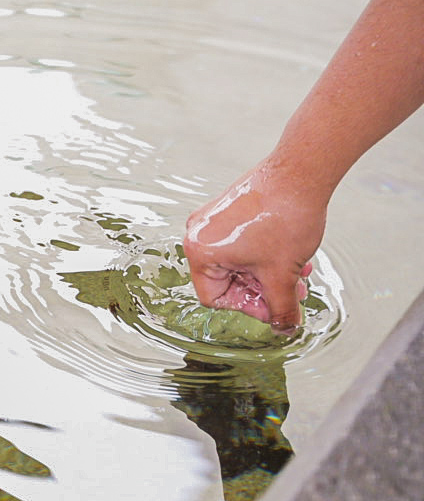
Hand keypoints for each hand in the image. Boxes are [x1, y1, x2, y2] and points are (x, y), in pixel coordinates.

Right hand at [183, 162, 324, 333]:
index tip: (274, 308)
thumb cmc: (286, 216)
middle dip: (262, 289)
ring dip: (267, 273)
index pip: (215, 298)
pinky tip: (290, 255)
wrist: (302, 171)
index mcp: (199, 252)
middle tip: (290, 293)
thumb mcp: (282, 274)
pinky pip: (241, 242)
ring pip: (239, 262)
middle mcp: (199, 234)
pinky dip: (265, 254)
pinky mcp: (229, 207)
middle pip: (227, 280)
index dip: (248, 308)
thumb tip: (284, 328)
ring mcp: (213, 218)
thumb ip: (281, 308)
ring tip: (297, 273)